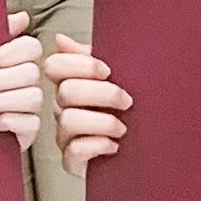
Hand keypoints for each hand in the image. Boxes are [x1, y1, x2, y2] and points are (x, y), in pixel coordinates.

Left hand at [0, 18, 46, 145]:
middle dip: (1, 80)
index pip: (31, 46)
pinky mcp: (31, 129)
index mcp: (20, 59)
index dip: (8, 53)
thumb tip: (22, 16)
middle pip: (32, 72)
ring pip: (34, 97)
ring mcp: (33, 106)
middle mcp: (31, 81)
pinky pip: (31, 123)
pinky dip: (7, 122)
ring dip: (2, 103)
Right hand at [46, 37, 130, 164]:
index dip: (80, 65)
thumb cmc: (128, 112)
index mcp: (70, 85)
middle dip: (102, 94)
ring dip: (103, 122)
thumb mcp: (116, 79)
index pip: (55, 65)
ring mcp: (65, 136)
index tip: (107, 71)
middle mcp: (62, 109)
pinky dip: (97, 145)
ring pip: (69, 120)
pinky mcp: (72, 161)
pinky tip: (114, 146)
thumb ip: (90, 58)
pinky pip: (74, 150)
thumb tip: (60, 40)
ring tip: (123, 128)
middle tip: (127, 102)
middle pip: (66, 91)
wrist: (145, 153)